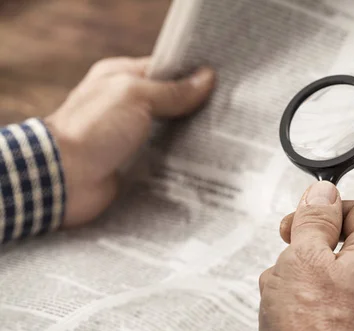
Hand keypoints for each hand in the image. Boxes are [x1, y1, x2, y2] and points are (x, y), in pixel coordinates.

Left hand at [46, 56, 215, 226]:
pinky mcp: (134, 163)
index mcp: (121, 78)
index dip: (192, 75)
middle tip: (229, 113)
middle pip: (171, 102)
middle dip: (197, 108)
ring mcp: (130, 136)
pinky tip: (206, 163)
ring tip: (225, 139)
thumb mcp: (135, 97)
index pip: (165, 70)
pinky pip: (164, 159)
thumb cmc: (94, 129)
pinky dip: (181, 161)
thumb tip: (208, 78)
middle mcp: (126, 105)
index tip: (223, 83)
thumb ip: (173, 91)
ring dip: (192, 137)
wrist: (64, 178)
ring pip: (170, 132)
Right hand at [259, 181, 353, 330]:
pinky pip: (334, 316)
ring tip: (280, 305)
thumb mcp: (303, 257)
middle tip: (284, 266)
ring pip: (333, 286)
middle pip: (343, 252)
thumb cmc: (313, 329)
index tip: (300, 222)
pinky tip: (289, 328)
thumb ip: (315, 220)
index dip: (328, 210)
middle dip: (306, 255)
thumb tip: (325, 194)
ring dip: (302, 287)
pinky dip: (310, 316)